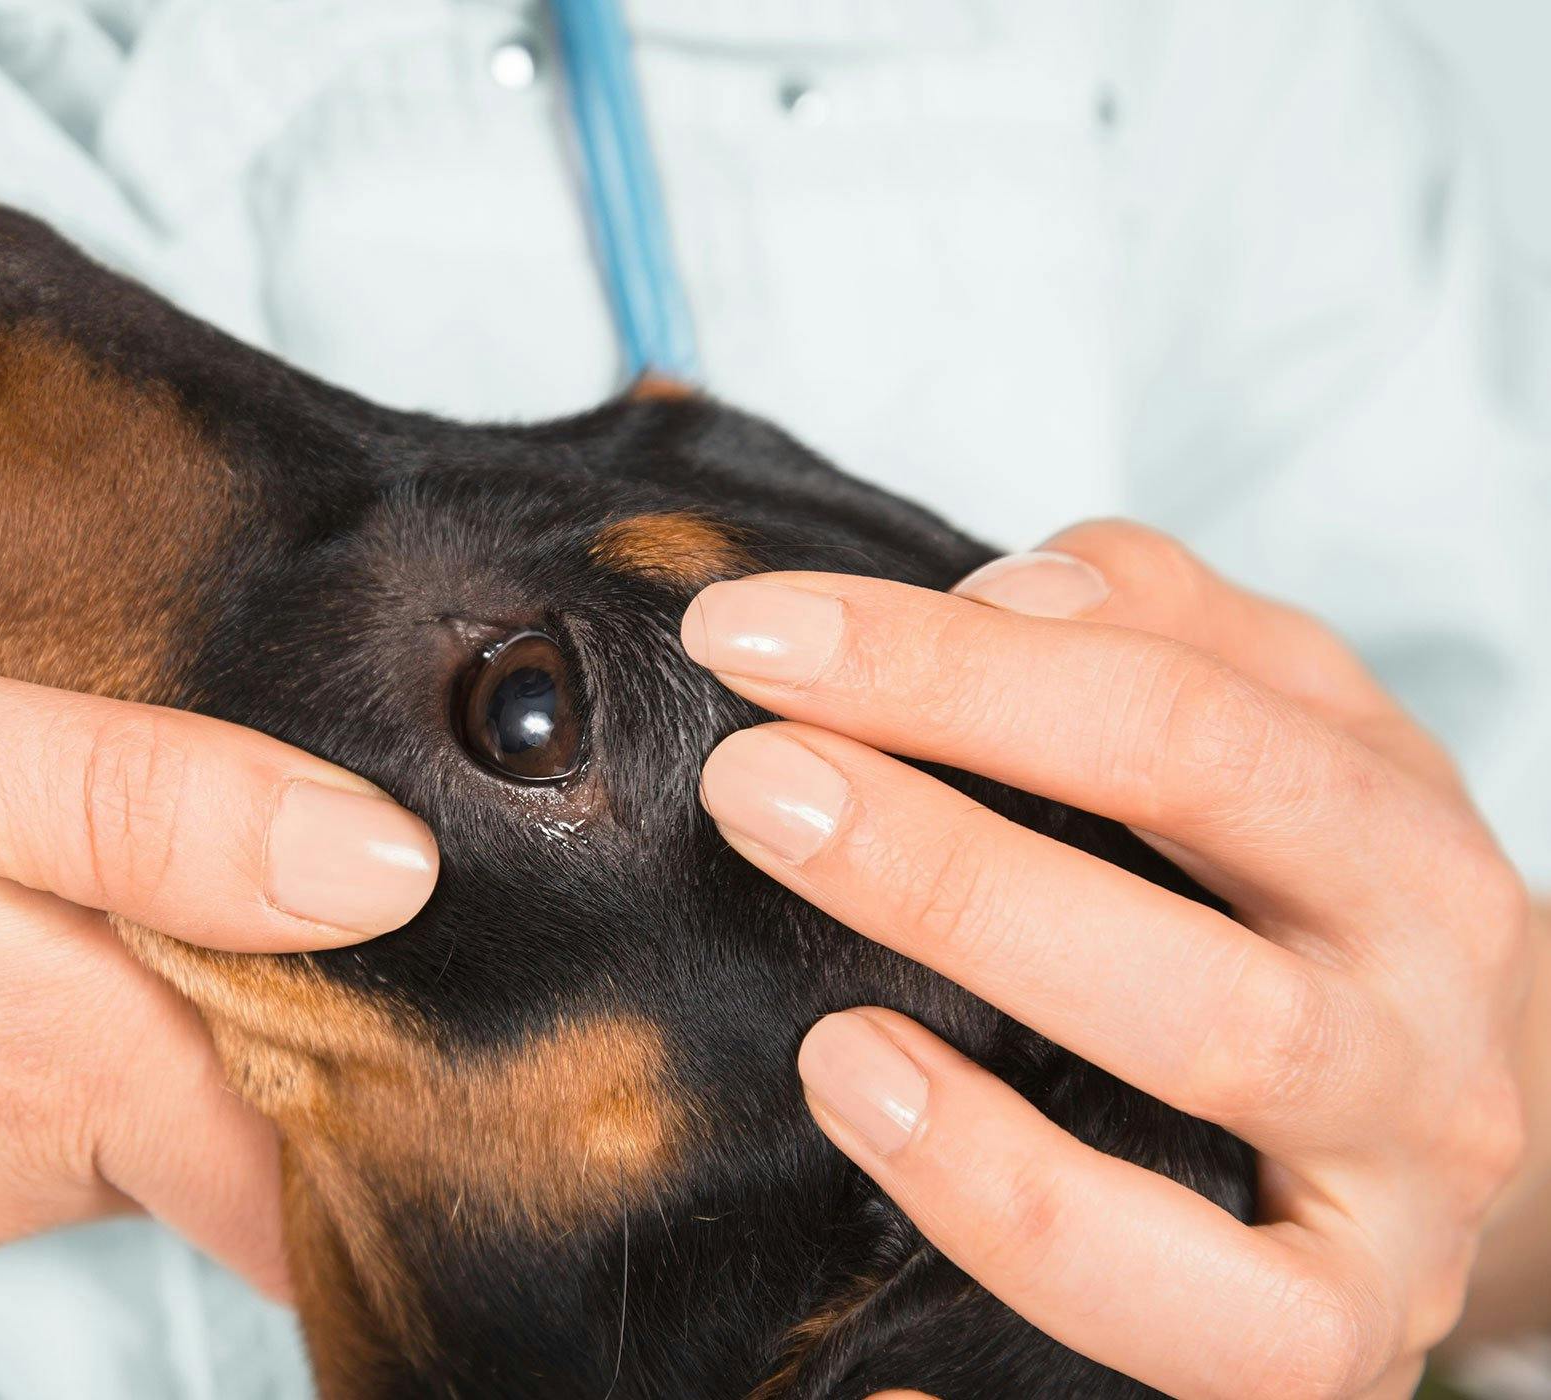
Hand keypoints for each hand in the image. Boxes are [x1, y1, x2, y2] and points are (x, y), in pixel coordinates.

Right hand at [0, 610, 436, 1292]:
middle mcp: (2, 1156)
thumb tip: (378, 869)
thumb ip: (138, 804)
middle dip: (311, 997)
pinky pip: (32, 1101)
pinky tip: (15, 884)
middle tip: (318, 824)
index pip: (328, 1167)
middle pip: (253, 1120)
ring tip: (157, 827)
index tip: (476, 965)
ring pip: (146, 1102)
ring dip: (178, 981)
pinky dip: (67, 1004)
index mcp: (44, 1053)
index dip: (424, 1075)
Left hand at [682, 521, 1532, 1398]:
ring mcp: (1397, 1205)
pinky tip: (883, 1261)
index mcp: (1400, 845)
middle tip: (753, 791)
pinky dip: (1036, 1270)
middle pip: (1202, 956)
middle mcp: (1427, 1027)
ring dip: (996, 1104)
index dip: (949, 669)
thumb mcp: (1267, 720)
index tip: (747, 637)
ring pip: (1213, 1141)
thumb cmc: (1305, 889)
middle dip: (951, 869)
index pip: (1179, 726)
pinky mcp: (1332, 1342)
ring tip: (830, 1045)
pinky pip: (1204, 1334)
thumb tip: (1005, 596)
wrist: (1444, 1107)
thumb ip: (1144, 624)